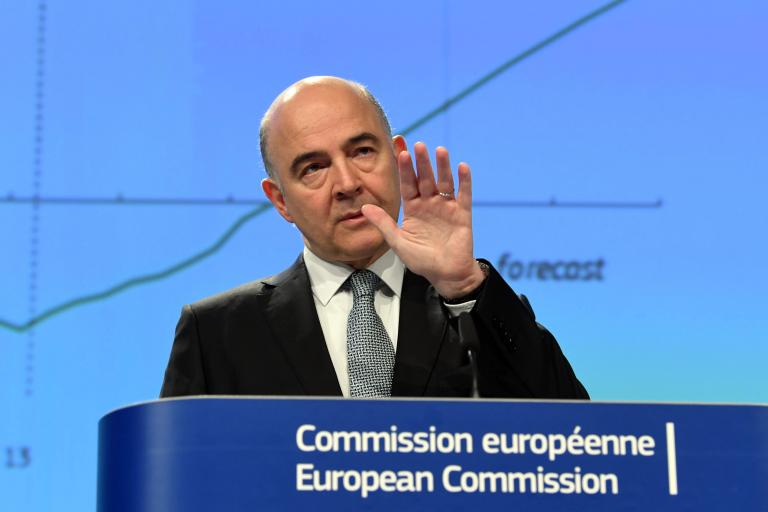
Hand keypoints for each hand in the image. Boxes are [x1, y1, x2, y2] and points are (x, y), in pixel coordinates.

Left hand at [361, 136, 485, 298]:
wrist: (446, 275)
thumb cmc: (422, 260)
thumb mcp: (398, 242)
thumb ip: (383, 223)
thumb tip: (363, 208)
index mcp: (413, 209)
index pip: (407, 184)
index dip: (404, 168)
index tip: (400, 151)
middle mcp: (429, 204)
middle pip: (425, 179)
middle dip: (421, 163)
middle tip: (418, 145)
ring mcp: (447, 207)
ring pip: (444, 182)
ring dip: (442, 167)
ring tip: (439, 150)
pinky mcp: (462, 214)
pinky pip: (464, 195)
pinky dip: (464, 181)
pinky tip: (462, 167)